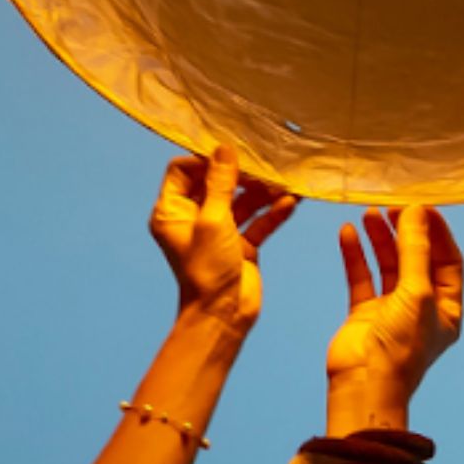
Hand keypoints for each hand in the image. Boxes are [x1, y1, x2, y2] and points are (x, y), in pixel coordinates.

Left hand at [150, 148, 296, 332]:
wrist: (223, 315)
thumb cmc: (207, 269)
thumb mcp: (213, 221)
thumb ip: (220, 184)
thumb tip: (224, 149)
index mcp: (172, 211)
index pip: (182, 171)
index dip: (205, 160)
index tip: (231, 154)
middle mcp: (193, 218)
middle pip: (216, 183)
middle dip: (241, 174)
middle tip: (264, 165)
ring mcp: (219, 230)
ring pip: (241, 201)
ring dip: (262, 192)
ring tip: (284, 183)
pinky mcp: (241, 244)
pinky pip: (257, 221)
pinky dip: (272, 212)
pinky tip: (291, 202)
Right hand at [326, 207, 463, 427]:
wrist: (365, 384)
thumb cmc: (402, 345)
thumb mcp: (417, 291)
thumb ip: (416, 250)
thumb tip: (416, 211)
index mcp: (448, 307)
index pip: (449, 260)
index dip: (437, 231)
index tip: (422, 205)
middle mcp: (422, 307)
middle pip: (417, 258)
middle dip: (406, 231)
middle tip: (393, 205)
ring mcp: (392, 309)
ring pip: (389, 264)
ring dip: (380, 239)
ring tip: (370, 212)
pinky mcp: (365, 313)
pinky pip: (362, 277)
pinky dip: (356, 255)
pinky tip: (349, 232)